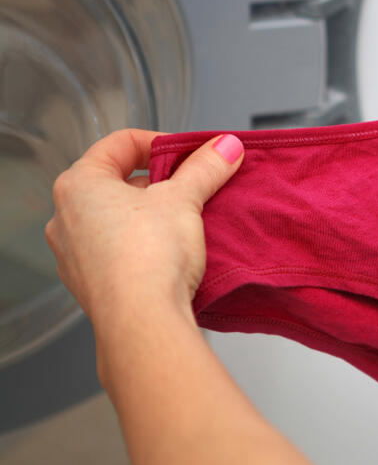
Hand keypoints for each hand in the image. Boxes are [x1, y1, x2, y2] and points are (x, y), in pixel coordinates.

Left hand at [45, 129, 243, 329]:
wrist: (143, 321)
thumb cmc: (149, 256)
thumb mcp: (185, 199)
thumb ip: (205, 168)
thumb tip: (225, 147)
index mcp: (78, 186)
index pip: (120, 144)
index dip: (161, 143)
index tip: (190, 155)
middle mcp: (65, 218)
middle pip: (119, 182)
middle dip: (160, 184)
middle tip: (193, 189)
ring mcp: (74, 255)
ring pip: (118, 219)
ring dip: (151, 216)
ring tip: (185, 223)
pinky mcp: (91, 284)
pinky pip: (118, 252)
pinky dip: (143, 246)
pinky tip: (170, 255)